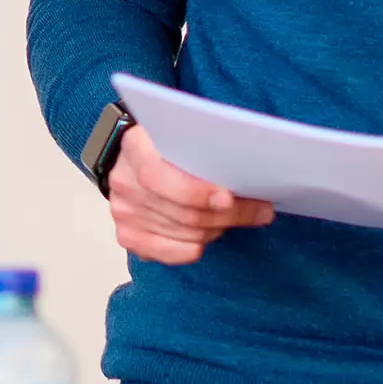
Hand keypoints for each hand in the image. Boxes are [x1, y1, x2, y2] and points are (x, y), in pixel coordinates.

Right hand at [106, 125, 273, 265]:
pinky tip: (208, 238)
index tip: (228, 197)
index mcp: (134, 146)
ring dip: (217, 229)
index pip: (157, 176)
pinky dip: (192, 249)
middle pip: (180, 212)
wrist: (134, 156)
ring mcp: (122, 210)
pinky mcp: (127, 234)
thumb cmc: (167, 143)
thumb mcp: (182, 130)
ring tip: (237, 217)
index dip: (194, 192)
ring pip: (182, 233)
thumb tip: (250, 174)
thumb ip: (206, 145)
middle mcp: (123, 180)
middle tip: (260, 210)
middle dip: (226, 214)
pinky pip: (167, 253)